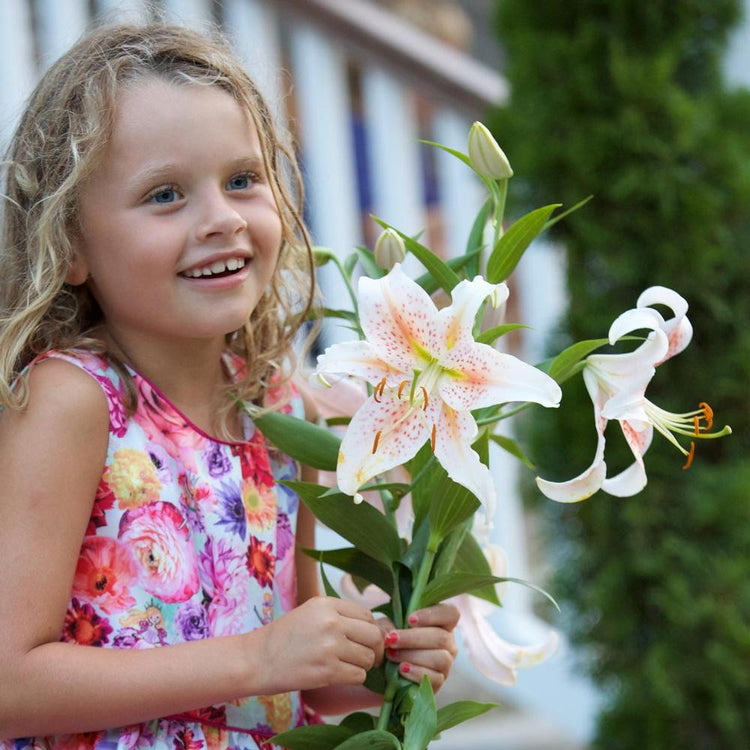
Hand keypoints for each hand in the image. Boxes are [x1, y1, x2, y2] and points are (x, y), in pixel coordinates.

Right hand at [257, 596, 383, 693]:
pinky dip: (354, 678)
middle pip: (374, 635)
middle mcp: (331, 622)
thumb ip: (338, 614)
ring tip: (348, 666)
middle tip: (367, 657)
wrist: (255, 660)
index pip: (367, 614)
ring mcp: (330, 647)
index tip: (366, 640)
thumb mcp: (310, 612)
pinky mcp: (327, 672)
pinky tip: (340, 675)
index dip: (371, 629)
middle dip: (374, 648)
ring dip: (363, 665)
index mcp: (327, 604)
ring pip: (368, 657)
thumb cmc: (282, 638)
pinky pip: (359, 675)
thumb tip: (370, 626)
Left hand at [382, 603, 459, 691]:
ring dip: (413, 656)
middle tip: (391, 639)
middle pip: (442, 638)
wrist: (387, 666)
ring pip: (440, 659)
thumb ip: (393, 623)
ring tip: (392, 655)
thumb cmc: (393, 638)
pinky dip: (417, 673)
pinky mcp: (440, 682)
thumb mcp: (392, 625)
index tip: (410, 619)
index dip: (432, 615)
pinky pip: (435, 679)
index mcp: (442, 622)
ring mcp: (447, 663)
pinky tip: (401, 669)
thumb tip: (391, 631)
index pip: (451, 613)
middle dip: (413, 638)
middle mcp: (448, 642)